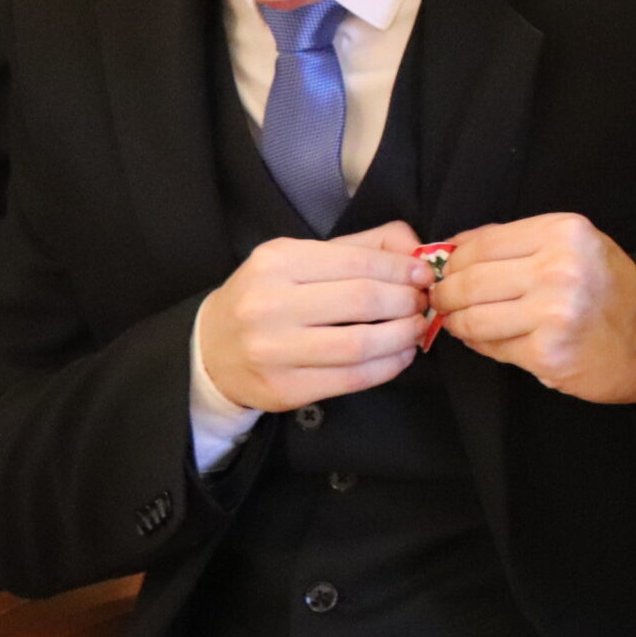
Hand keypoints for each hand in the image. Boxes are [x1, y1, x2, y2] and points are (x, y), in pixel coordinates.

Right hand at [198, 221, 430, 412]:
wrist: (211, 350)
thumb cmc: (270, 296)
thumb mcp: (304, 258)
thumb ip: (363, 247)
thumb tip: (418, 249)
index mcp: (276, 261)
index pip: (358, 262)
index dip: (402, 269)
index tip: (425, 276)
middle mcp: (268, 304)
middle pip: (363, 301)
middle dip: (406, 301)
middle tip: (423, 303)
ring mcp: (272, 350)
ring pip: (360, 344)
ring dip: (403, 336)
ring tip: (416, 329)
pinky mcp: (282, 389)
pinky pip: (351, 379)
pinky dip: (387, 367)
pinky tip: (400, 355)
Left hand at [428, 213, 635, 404]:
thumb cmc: (612, 291)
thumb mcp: (577, 246)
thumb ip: (519, 241)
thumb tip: (454, 247)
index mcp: (565, 233)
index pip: (482, 243)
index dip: (452, 261)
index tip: (444, 271)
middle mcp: (560, 269)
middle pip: (470, 280)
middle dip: (445, 294)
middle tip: (440, 300)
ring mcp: (554, 313)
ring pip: (473, 318)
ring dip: (456, 322)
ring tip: (457, 321)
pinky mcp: (547, 353)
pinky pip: (492, 347)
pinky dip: (479, 344)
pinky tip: (484, 339)